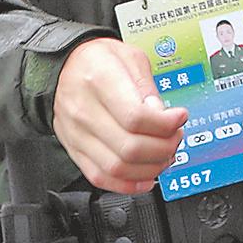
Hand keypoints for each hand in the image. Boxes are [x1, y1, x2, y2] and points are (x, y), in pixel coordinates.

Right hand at [52, 37, 185, 193]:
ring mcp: (77, 134)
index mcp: (99, 81)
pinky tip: (145, 176)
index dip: (166, 124)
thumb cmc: (97, 61)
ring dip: (150, 168)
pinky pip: (101, 177)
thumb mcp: (129, 58)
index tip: (179, 118)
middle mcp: (84, 111)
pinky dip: (128, 184)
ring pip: (118, 168)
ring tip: (164, 154)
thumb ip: (148, 88)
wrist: (64, 68)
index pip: (136, 117)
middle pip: (130, 147)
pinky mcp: (75, 150)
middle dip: (164, 148)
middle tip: (174, 137)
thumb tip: (162, 117)